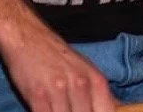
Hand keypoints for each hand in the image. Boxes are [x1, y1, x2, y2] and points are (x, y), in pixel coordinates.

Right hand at [0, 21, 116, 111]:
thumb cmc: (56, 55)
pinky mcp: (38, 95)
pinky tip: (45, 109)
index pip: (106, 111)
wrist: (26, 37)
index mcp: (95, 80)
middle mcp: (80, 84)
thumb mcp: (85, 69)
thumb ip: (98, 93)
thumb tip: (115, 107)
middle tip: (69, 109)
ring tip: (57, 108)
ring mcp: (59, 90)